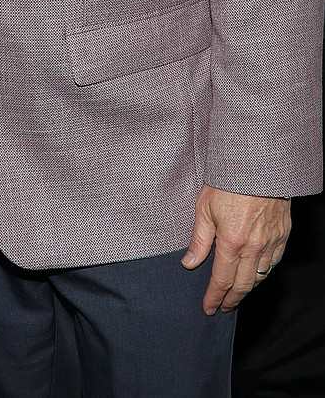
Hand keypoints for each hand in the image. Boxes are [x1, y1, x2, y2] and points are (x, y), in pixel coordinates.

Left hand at [181, 185, 289, 313]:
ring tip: (236, 294)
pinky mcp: (283, 234)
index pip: (222, 280)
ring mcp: (271, 242)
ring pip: (260, 276)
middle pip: (243, 285)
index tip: (208, 307)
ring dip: (247, 288)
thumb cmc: (227, 182)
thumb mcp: (204, 208)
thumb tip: (189, 263)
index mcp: (232, 242)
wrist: (257, 165)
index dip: (214, 297)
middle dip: (231, 300)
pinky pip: (274, 262)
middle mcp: (254, 247)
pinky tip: (256, 274)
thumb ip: (199, 240)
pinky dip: (264, 273)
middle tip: (223, 308)